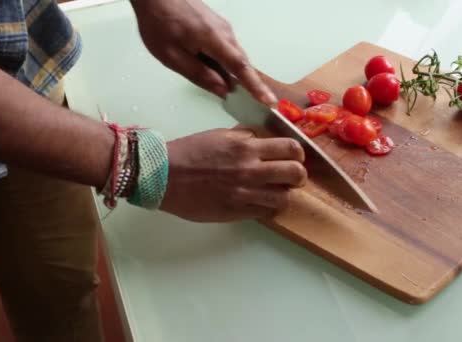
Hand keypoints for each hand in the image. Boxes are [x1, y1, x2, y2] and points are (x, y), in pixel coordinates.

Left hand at [131, 0, 276, 103]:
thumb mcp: (172, 56)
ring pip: (234, 55)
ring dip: (232, 72)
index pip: (241, 68)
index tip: (269, 100)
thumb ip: (199, 74)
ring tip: (218, 83)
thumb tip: (222, 90)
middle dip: (247, 83)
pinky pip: (227, 48)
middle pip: (241, 63)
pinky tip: (210, 67)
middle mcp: (224, 32)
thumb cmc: (159, 22)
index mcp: (214, 40)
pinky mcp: (216, 25)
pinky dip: (225, 62)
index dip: (255, 87)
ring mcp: (222, 27)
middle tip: (248, 101)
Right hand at [160, 128, 306, 221]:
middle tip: (292, 177)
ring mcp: (244, 193)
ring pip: (284, 198)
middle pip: (295, 174)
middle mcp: (250, 169)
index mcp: (247, 147)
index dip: (298, 153)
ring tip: (276, 192)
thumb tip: (263, 140)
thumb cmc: (189, 152)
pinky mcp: (236, 211)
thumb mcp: (220, 135)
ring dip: (284, 194)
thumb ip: (245, 138)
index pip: (291, 148)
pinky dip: (268, 208)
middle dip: (298, 175)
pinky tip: (261, 202)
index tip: (295, 157)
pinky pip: (265, 212)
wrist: (163, 175)